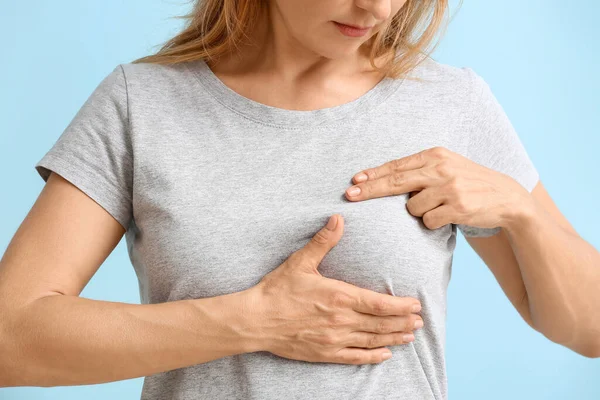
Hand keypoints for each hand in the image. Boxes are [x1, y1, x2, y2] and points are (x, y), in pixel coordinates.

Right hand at [247, 214, 423, 364]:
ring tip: (409, 336)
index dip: (400, 306)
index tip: (415, 305)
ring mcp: (334, 339)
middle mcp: (341, 320)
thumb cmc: (278, 290)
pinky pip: (355, 357)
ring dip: (393, 339)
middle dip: (403, 323)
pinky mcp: (325, 353)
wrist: (256, 320)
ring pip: (372, 340)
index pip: (379, 304)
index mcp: (339, 296)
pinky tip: (384, 355)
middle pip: (381, 324)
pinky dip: (372, 356)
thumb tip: (338, 218)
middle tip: (420, 321)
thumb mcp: (300, 261)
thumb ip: (323, 241)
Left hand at [344, 146, 533, 230]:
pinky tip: (449, 214)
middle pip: (396, 182)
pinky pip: (428, 221)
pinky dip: (433, 222)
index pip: (397, 166)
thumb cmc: (467, 181)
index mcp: (435, 155)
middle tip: (349, 196)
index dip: (373, 175)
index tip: (354, 181)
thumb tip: (381, 179)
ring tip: (440, 205)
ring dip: (420, 212)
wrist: (506, 196)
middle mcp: (441, 169)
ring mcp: (450, 188)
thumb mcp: (445, 167)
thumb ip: (419, 170)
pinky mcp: (458, 208)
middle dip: (370, 190)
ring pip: (412, 208)